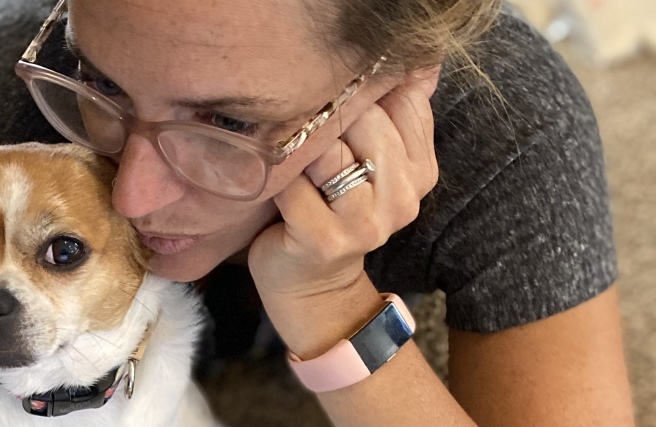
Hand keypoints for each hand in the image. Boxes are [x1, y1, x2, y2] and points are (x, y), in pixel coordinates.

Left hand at [248, 67, 440, 299]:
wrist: (313, 285)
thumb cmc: (332, 210)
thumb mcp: (369, 162)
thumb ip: (388, 115)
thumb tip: (413, 62)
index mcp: (421, 171)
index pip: (402, 102)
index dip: (364, 94)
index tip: (339, 105)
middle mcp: (403, 197)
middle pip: (365, 120)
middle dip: (327, 119)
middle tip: (305, 135)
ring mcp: (367, 223)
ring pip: (329, 151)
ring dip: (300, 150)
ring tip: (292, 163)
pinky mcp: (325, 239)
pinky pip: (293, 185)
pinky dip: (277, 181)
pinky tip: (276, 191)